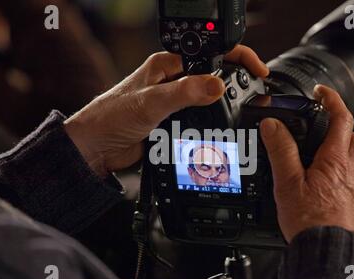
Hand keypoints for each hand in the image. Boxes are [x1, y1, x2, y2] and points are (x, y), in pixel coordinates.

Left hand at [65, 45, 268, 176]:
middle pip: (213, 77)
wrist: (96, 148)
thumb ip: (184, 93)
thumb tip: (217, 85)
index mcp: (167, 65)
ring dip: (223, 108)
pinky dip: (211, 125)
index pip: (210, 54)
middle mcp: (172, 81)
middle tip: (252, 98)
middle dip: (234, 86)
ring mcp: (174, 103)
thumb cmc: (110, 117)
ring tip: (240, 116)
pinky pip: (199, 120)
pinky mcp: (173, 122)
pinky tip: (217, 132)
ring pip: (208, 101)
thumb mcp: (150, 102)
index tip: (257, 71)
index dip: (237, 59)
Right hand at [260, 85, 353, 241]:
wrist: (328, 252)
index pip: (341, 118)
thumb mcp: (288, 183)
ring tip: (320, 154)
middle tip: (321, 125)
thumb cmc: (311, 222)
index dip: (331, 99)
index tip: (321, 92)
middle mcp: (352, 171)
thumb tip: (273, 125)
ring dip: (343, 149)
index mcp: (335, 160)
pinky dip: (344, 173)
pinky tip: (328, 183)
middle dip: (339, 126)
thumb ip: (281, 150)